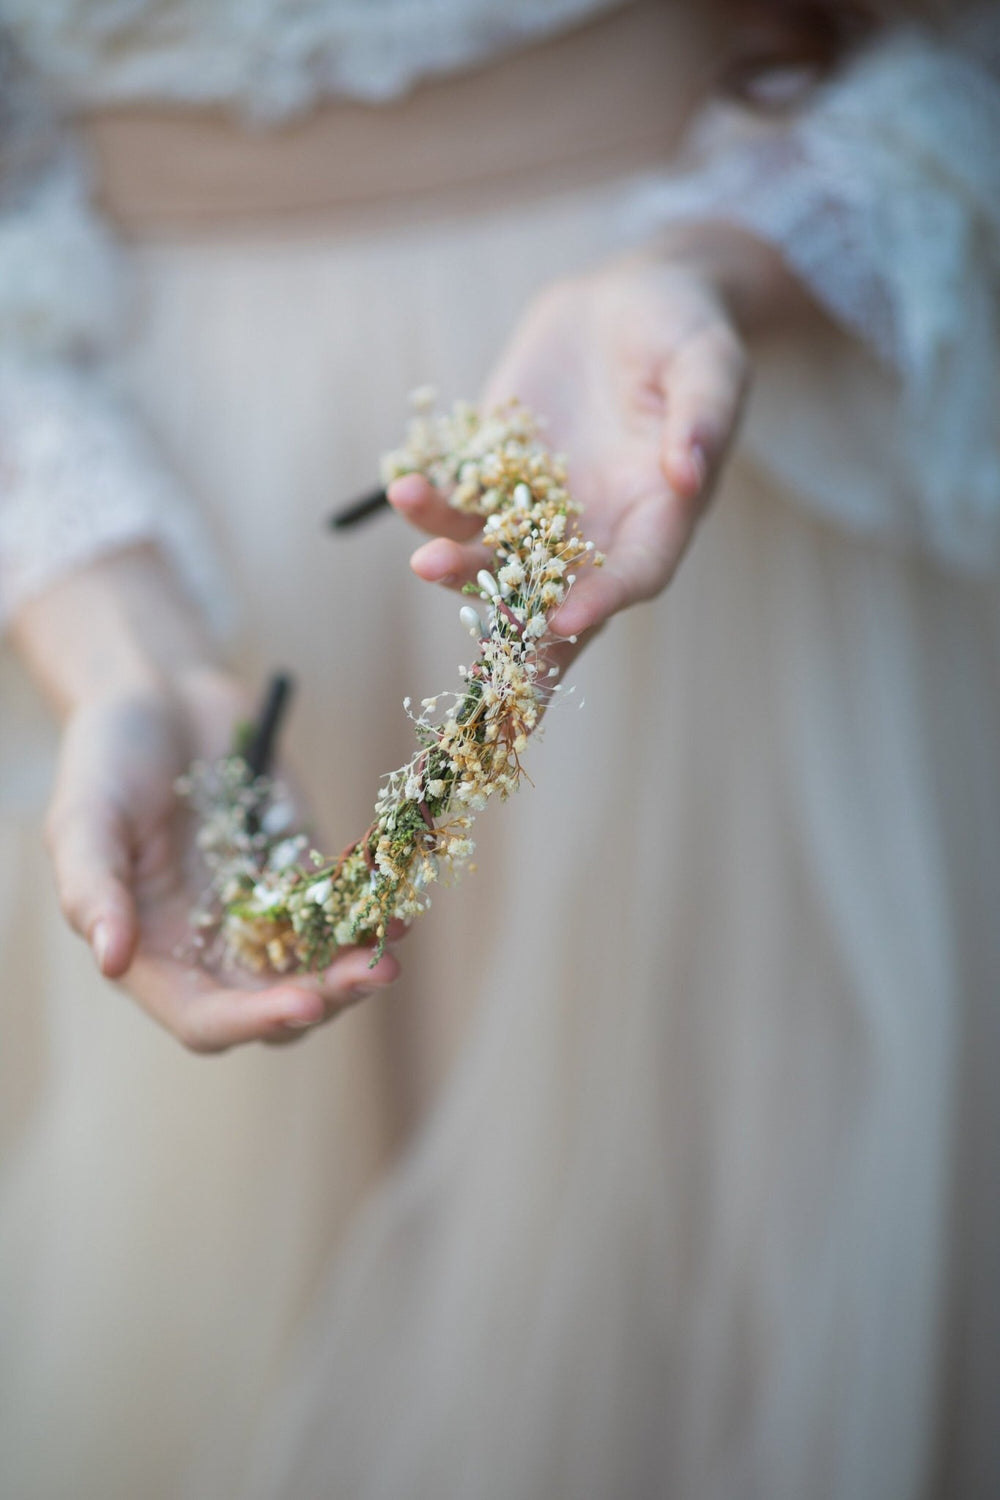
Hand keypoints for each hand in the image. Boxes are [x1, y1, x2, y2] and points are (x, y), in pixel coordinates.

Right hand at [44, 670, 398, 1052]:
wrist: (161, 699)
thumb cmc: (106, 760)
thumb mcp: (83, 818)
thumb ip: (93, 889)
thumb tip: (112, 961)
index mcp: (155, 955)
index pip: (207, 1018)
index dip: (254, 1021)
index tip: (304, 1003)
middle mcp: (214, 948)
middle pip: (277, 1005)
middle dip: (328, 997)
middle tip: (376, 972)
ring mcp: (265, 913)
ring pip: (319, 967)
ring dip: (359, 965)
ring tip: (394, 943)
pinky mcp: (304, 874)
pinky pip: (344, 910)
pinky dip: (372, 914)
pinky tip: (400, 906)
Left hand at [389, 230, 793, 640]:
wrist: (624, 301)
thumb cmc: (683, 330)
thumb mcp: (709, 360)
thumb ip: (704, 415)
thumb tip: (689, 472)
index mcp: (660, 514)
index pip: (636, 574)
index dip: (602, 601)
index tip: (564, 620)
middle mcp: (598, 527)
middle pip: (558, 598)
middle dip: (519, 633)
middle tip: (482, 665)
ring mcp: (540, 507)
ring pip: (497, 558)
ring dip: (461, 570)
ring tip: (424, 562)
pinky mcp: (495, 475)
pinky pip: (459, 501)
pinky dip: (429, 506)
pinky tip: (403, 491)